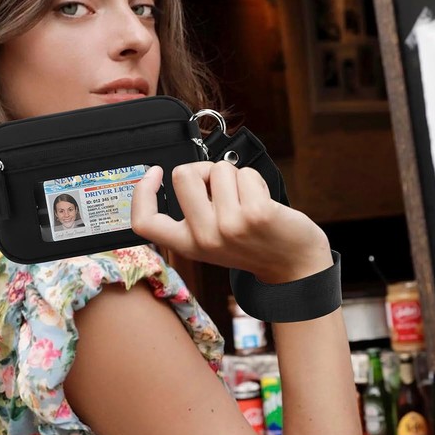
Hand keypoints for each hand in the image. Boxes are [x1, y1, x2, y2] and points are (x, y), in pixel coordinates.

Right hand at [131, 161, 331, 283]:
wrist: (294, 266)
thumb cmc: (254, 245)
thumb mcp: (213, 240)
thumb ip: (194, 213)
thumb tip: (188, 172)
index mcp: (188, 245)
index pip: (145, 222)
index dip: (141, 192)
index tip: (153, 174)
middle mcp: (204, 238)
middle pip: (184, 175)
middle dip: (204, 170)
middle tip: (220, 186)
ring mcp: (229, 227)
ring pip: (219, 169)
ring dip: (235, 176)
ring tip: (247, 199)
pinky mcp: (256, 215)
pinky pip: (245, 174)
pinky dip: (255, 180)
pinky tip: (262, 201)